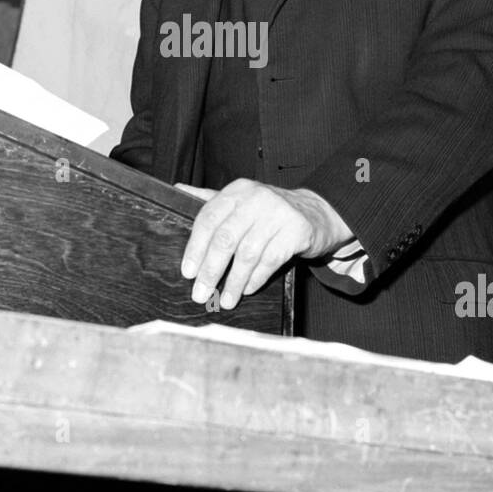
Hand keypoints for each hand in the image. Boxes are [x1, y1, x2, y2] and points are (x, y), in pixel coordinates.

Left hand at [174, 179, 352, 309]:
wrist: (316, 212)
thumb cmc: (269, 211)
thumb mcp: (241, 200)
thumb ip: (210, 199)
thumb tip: (176, 191)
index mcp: (237, 190)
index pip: (208, 218)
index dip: (195, 247)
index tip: (187, 272)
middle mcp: (256, 198)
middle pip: (226, 238)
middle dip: (211, 270)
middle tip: (200, 293)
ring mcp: (278, 213)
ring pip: (248, 253)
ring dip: (233, 281)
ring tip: (225, 300)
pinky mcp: (296, 230)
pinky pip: (271, 260)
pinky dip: (256, 278)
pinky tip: (247, 289)